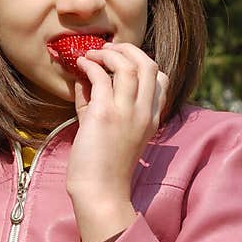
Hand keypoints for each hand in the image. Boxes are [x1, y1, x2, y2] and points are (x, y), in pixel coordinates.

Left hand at [66, 42, 168, 241]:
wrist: (100, 192)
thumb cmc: (102, 168)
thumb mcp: (108, 131)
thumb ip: (99, 103)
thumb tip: (85, 78)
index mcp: (152, 119)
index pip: (161, 80)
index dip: (142, 64)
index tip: (120, 61)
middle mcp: (145, 113)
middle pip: (149, 65)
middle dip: (128, 49)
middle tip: (107, 49)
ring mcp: (127, 113)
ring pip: (129, 65)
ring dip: (108, 53)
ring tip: (91, 54)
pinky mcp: (106, 115)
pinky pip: (101, 77)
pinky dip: (91, 65)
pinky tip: (80, 64)